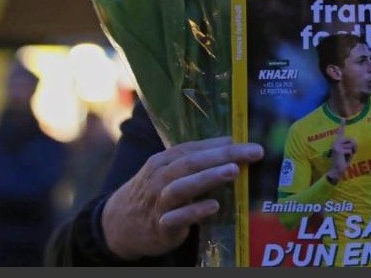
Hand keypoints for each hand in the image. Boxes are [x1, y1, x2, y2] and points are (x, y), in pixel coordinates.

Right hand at [101, 136, 263, 259]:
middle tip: (252, 153)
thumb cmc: (154, 193)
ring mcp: (158, 202)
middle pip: (191, 163)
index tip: (249, 144)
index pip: (194, 148)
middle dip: (223, 156)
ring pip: (182, 187)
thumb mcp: (167, 172)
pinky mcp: (160, 226)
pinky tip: (214, 206)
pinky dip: (194, 211)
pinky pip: (177, 218)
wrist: (118, 225)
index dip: (221, 144)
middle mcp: (159, 178)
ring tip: (233, 171)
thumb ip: (194, 161)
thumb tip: (231, 146)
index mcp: (164, 161)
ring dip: (208, 178)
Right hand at [326, 119, 356, 182]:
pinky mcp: (338, 150)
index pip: (341, 132)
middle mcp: (336, 142)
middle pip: (352, 140)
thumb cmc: (343, 161)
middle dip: (354, 147)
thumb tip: (354, 142)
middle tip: (348, 155)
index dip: (342, 125)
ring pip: (352, 146)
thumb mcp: (348, 152)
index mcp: (338, 142)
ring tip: (345, 157)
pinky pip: (350, 151)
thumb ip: (350, 146)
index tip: (343, 119)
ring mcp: (336, 146)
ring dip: (351, 153)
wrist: (336, 171)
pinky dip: (350, 156)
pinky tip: (344, 159)